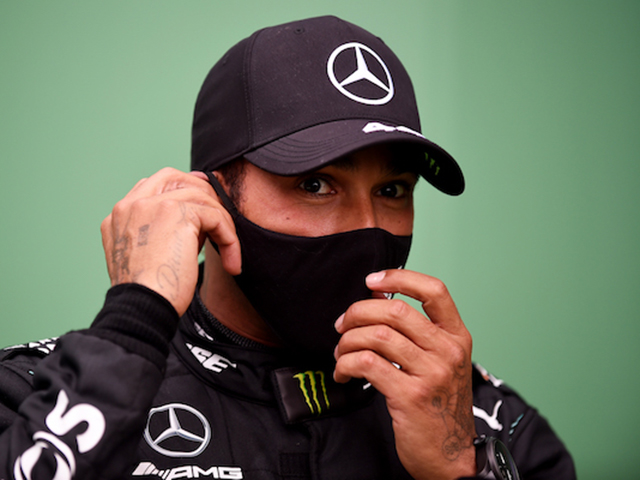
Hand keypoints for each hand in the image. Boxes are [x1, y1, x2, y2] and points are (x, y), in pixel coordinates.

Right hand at [100, 168, 240, 315]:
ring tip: (229, 251)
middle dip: (202, 192)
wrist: (141, 309)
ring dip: (222, 223)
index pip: (151, 186)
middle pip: (173, 177)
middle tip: (222, 216)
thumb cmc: (149, 295)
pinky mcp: (176, 213)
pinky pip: (215, 216)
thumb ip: (159, 233)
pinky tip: (232, 262)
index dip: (181, 189)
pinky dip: (230, 239)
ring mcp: (151, 205)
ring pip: (201, 197)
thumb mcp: (146, 257)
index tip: (205, 203)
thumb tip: (195, 220)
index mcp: (119, 215)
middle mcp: (131, 205)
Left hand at [333, 269, 475, 479]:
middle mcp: (448, 351)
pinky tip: (344, 371)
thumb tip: (376, 296)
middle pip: (395, 310)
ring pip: (377, 336)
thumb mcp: (439, 362)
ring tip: (341, 352)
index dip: (400, 277)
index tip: (372, 280)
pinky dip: (347, 363)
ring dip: (348, 340)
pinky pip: (367, 363)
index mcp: (457, 337)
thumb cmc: (439, 405)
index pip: (435, 290)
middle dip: (358, 311)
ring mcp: (431, 374)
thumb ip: (415, 331)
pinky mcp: (410, 396)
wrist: (451, 456)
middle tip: (342, 324)